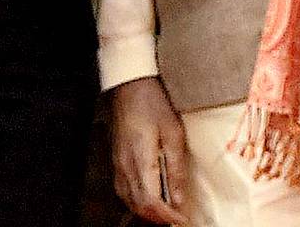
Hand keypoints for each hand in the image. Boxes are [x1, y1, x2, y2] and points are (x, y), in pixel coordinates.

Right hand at [109, 76, 190, 224]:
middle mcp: (124, 168)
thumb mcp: (174, 134)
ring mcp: (117, 166)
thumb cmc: (153, 104)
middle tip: (179, 220)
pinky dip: (139, 202)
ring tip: (169, 213)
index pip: (151, 203)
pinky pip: (125, 192)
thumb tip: (180, 200)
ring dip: (149, 213)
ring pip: (130, 203)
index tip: (183, 221)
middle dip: (159, 219)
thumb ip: (176, 170)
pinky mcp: (116, 162)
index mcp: (139, 161)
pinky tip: (152, 200)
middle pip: (139, 208)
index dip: (167, 217)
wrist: (129, 86)